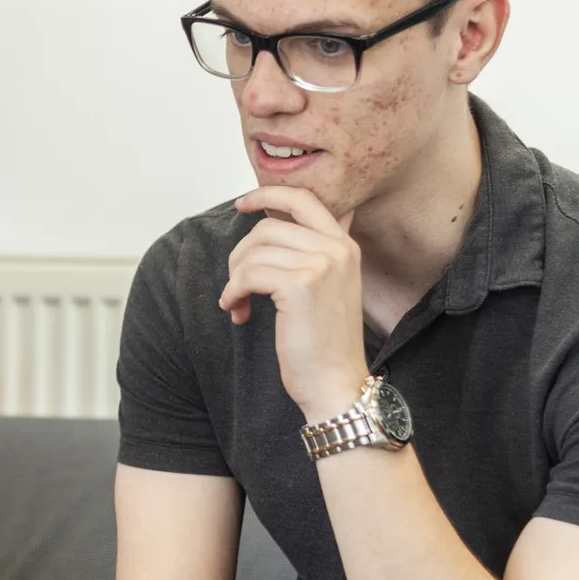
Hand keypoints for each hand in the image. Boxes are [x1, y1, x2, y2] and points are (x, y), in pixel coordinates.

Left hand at [221, 186, 367, 420]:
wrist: (337, 384)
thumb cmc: (326, 343)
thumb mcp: (331, 287)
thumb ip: (318, 251)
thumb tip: (299, 216)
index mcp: (344, 245)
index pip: (303, 198)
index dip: (268, 194)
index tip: (243, 204)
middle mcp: (337, 249)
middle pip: (268, 226)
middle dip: (241, 254)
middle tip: (238, 285)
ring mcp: (321, 265)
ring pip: (254, 251)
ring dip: (235, 279)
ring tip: (238, 303)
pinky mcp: (300, 286)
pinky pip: (248, 274)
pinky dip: (233, 292)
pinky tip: (237, 310)